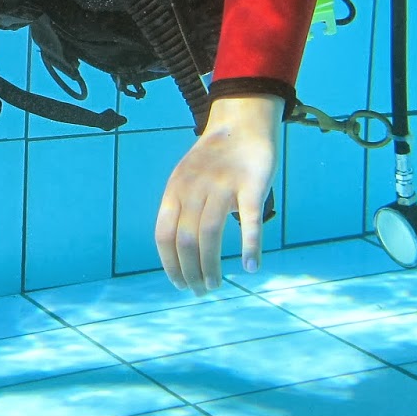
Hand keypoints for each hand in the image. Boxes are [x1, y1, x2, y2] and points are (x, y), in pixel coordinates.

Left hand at [154, 95, 282, 294]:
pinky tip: (252, 266)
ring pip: (210, 234)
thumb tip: (178, 251)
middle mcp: (194, 189)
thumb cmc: (212, 160)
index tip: (180, 284)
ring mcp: (222, 187)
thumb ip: (180, 210)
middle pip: (186, 240)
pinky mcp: (250, 185)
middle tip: (201, 291)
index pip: (164, 235)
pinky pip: (249, 220)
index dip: (170, 264)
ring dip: (211, 266)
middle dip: (191, 271)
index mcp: (175, 190)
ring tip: (215, 285)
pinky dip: (250, 245)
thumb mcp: (186, 180)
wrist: (240, 124)